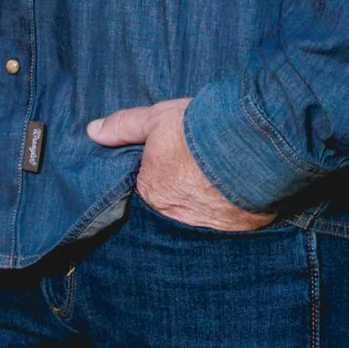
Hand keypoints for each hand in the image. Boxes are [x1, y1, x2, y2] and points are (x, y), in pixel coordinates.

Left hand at [87, 94, 273, 231]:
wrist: (255, 140)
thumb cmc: (202, 127)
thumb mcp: (157, 118)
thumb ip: (125, 126)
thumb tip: (93, 131)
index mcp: (152, 191)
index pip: (148, 189)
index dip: (160, 175)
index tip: (172, 164)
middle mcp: (176, 215)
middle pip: (174, 206)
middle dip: (183, 193)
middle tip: (197, 174)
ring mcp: (209, 225)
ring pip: (202, 218)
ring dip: (207, 205)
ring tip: (218, 184)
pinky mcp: (239, 229)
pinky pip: (231, 223)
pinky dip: (233, 212)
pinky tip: (239, 194)